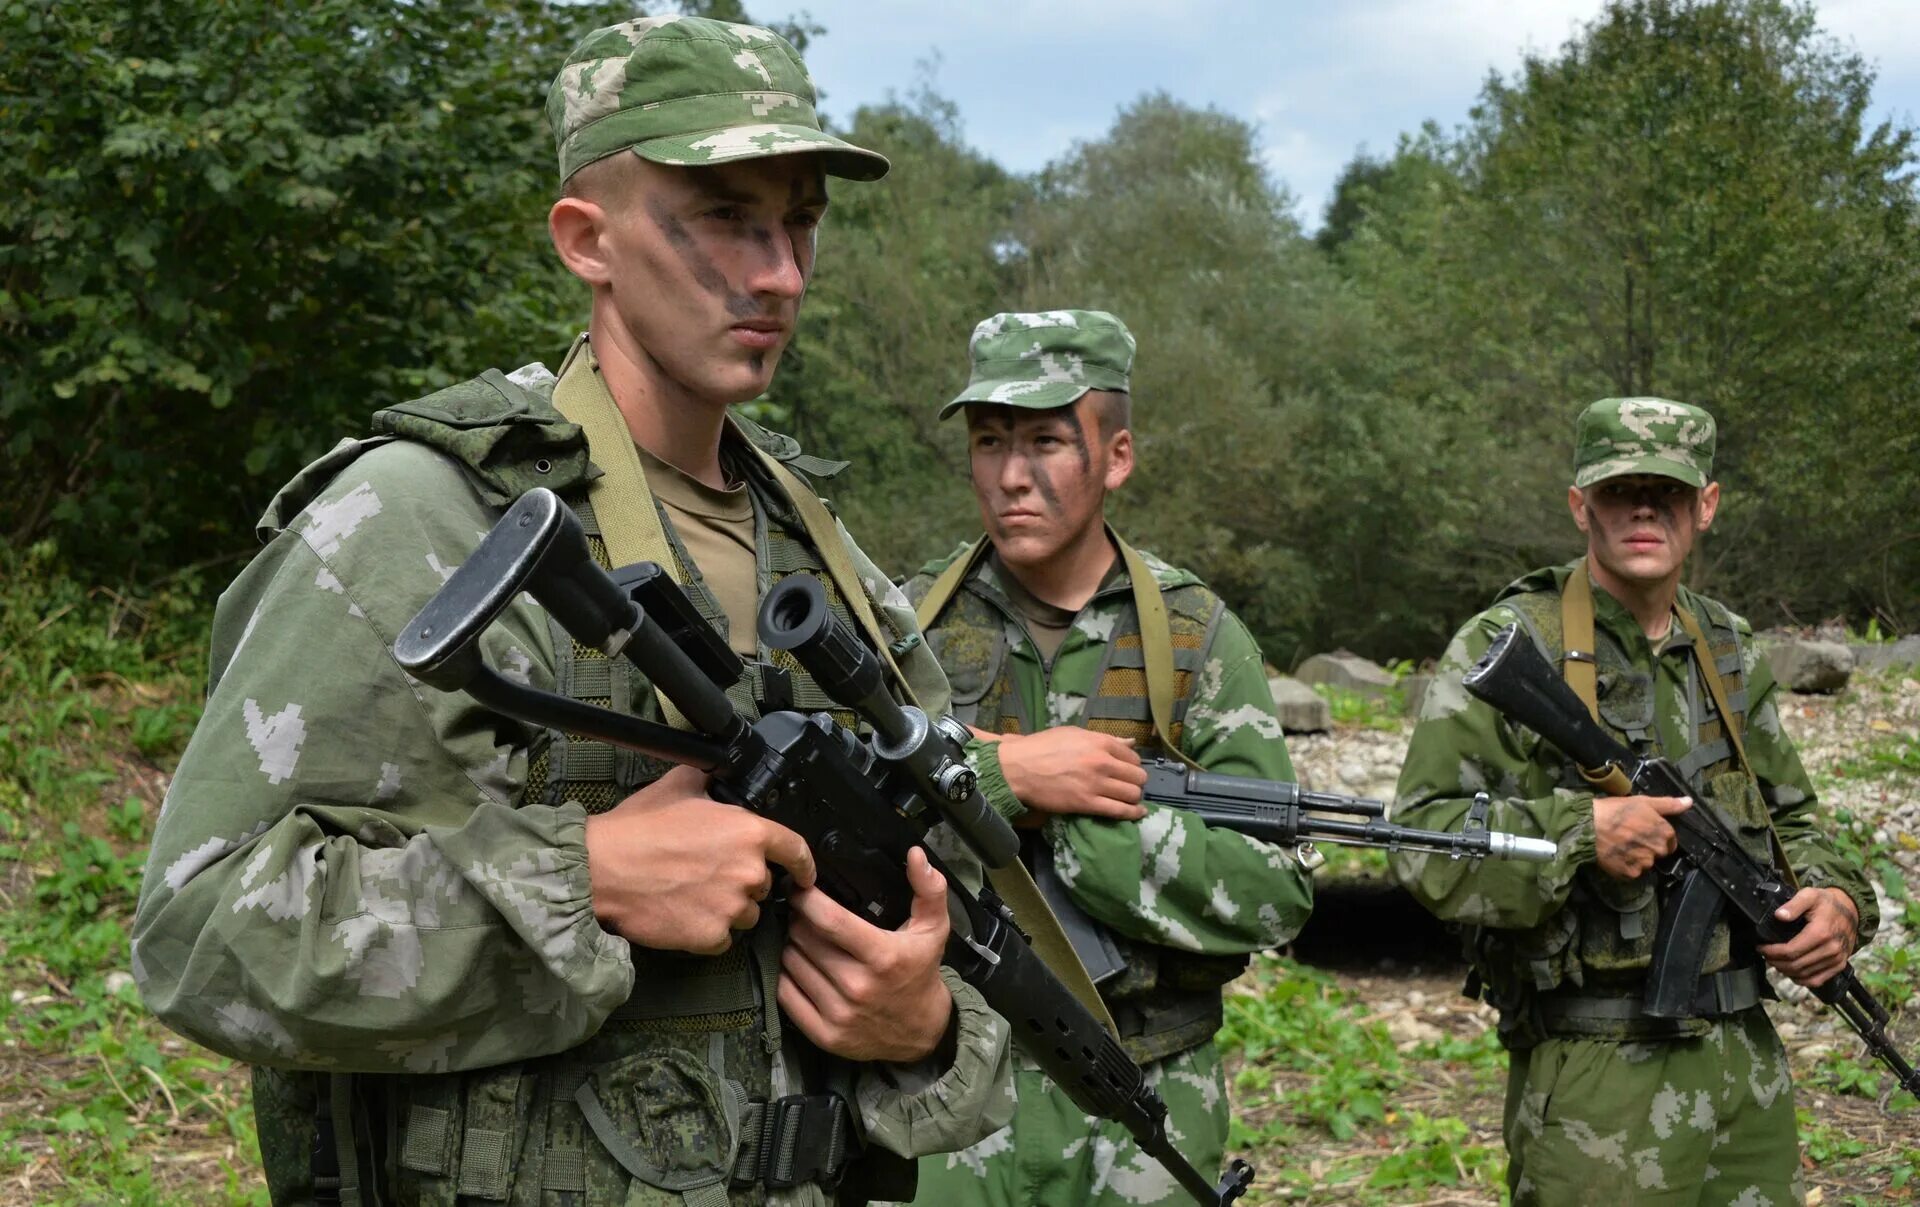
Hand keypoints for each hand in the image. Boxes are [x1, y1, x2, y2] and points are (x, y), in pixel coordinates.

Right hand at [583, 764, 815, 955]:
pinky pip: (722, 939)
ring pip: (745, 915)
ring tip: (691, 894)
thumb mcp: (680, 786)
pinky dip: (707, 932)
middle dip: (742, 882)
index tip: (805, 874)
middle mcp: (749, 873)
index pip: (795, 850)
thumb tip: (719, 776)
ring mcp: (731, 908)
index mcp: (749, 833)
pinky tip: (683, 914)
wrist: (601, 870)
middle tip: (706, 874)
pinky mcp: (711, 937)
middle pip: (763, 885)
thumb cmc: (637, 829)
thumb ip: (711, 783)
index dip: (803, 864)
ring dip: (727, 909)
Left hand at [778, 846, 953, 1062]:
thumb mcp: (934, 928)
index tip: (800, 888)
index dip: (806, 899)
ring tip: (800, 938)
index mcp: (883, 956)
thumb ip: (929, 887)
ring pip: (790, 963)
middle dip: (797, 919)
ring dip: (790, 945)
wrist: (921, 1032)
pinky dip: (784, 974)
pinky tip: (796, 964)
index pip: (829, 920)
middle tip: (801, 913)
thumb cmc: (921, 972)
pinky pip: (785, 994)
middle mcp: (858, 986)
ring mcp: (839, 1013)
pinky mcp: (824, 1034)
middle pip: (803, 939)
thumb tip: (915, 854)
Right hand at [983, 726, 1147, 825]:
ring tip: (1128, 799)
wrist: (1019, 768)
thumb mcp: (1074, 734)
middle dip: (1136, 781)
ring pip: (1132, 794)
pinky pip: (1119, 810)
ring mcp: (1096, 784)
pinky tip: (1137, 813)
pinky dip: (1132, 813)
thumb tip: (1130, 741)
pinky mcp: (1088, 803)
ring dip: (1133, 797)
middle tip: (1128, 785)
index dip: (1133, 765)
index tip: (1128, 770)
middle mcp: (1102, 762)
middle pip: (1137, 776)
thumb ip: (1104, 738)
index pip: (1132, 756)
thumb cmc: (1042, 747)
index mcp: (1099, 742)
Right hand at [1592, 794, 1690, 879]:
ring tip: (1620, 846)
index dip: (1656, 835)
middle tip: (1630, 838)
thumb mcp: (1642, 802)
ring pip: (1645, 863)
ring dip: (1637, 858)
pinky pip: (1632, 872)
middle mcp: (1658, 850)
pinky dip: (1625, 866)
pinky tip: (1616, 856)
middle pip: (1658, 853)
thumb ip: (1668, 804)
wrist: (1588, 826)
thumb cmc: (1615, 811)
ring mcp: (1644, 863)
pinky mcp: (1630, 873)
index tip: (1642, 831)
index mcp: (1664, 832)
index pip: (1670, 840)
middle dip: (1648, 847)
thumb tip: (1690, 802)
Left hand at [1759, 887, 1858, 987]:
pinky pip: (1817, 980)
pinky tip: (1790, 972)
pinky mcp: (1839, 965)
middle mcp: (1831, 949)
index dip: (1772, 952)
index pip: (1790, 951)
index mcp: (1821, 933)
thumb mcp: (1810, 895)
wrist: (1851, 911)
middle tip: (1765, 954)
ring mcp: (1836, 959)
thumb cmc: (1827, 903)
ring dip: (1785, 971)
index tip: (1760, 947)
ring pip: (1804, 975)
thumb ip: (1794, 904)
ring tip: (1775, 961)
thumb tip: (1779, 915)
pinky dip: (1801, 980)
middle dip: (1775, 962)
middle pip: (1795, 965)